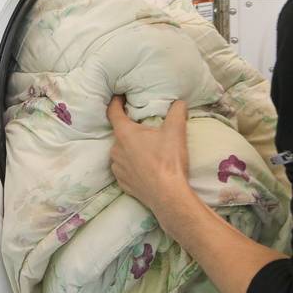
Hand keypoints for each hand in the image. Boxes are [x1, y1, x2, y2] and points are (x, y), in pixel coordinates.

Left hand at [106, 96, 195, 218]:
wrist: (168, 196)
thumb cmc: (169, 160)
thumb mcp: (176, 131)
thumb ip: (177, 111)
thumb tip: (179, 101)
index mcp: (124, 134)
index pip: (113, 112)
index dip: (116, 102)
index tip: (120, 96)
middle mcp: (115, 149)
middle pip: (120, 133)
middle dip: (130, 128)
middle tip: (144, 126)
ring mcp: (117, 167)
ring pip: (121, 151)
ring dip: (130, 147)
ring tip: (146, 148)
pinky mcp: (122, 182)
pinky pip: (124, 168)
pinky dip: (131, 164)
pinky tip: (144, 165)